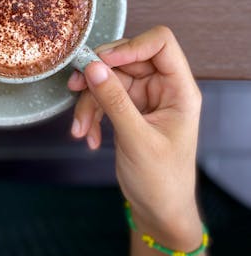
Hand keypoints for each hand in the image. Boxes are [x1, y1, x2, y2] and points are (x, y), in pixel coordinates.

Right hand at [68, 26, 202, 245]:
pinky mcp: (128, 109)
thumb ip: (114, 101)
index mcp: (179, 90)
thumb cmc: (162, 181)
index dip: (131, 45)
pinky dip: (91, 114)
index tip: (103, 61)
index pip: (161, 44)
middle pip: (126, 59)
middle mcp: (162, 88)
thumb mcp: (137, 140)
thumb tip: (92, 67)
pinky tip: (88, 136)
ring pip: (108, 79)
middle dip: (98, 76)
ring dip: (89, 102)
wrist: (158, 211)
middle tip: (76, 87)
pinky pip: (102, 97)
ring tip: (80, 128)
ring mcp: (144, 98)